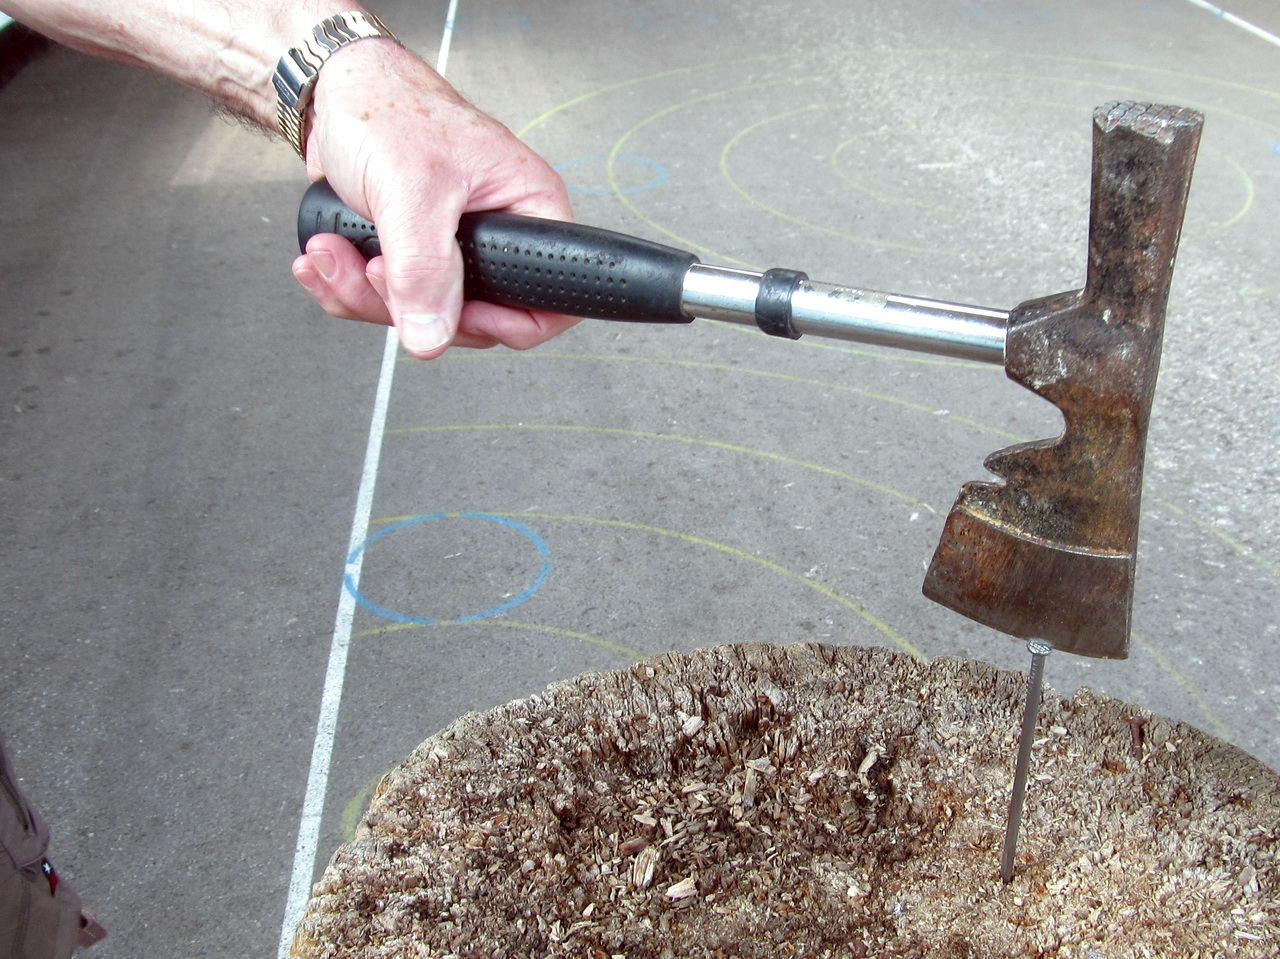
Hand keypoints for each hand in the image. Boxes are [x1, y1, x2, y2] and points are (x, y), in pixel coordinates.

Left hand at [290, 39, 578, 358]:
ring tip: (336, 250)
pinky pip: (386, 303)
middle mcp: (496, 235)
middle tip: (377, 267)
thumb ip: (425, 270)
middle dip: (409, 305)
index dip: (508, 323)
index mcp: (527, 208)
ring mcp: (451, 251)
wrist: (330, 94)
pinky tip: (327, 254)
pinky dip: (347, 287)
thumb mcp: (413, 190)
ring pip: (422, 316)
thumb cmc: (386, 108)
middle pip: (474, 319)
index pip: (550, 298)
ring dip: (365, 294)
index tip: (456, 315)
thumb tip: (432, 335)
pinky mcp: (409, 258)